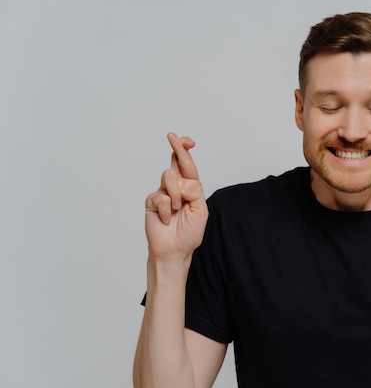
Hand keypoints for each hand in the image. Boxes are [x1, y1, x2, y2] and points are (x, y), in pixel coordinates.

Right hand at [144, 133, 208, 261]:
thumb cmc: (189, 232)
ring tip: (177, 210)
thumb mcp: (201, 209)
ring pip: (169, 177)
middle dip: (177, 149)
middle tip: (173, 137)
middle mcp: (176, 187)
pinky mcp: (151, 201)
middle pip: (175, 162)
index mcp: (191, 187)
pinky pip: (160, 196)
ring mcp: (163, 192)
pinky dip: (166, 210)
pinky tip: (166, 219)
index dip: (185, 150)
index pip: (187, 165)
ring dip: (177, 195)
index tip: (187, 140)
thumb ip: (195, 190)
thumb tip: (182, 180)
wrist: (174, 250)